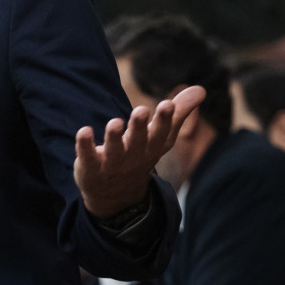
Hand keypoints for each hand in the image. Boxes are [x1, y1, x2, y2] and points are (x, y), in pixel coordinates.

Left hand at [74, 85, 205, 218]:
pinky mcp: (91, 168)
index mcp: (152, 147)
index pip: (161, 134)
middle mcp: (133, 155)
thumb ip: (178, 113)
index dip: (164, 120)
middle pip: (138, 141)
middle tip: (141, 110)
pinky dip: (85, 146)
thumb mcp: (160, 137)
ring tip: (115, 122)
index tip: (167, 104)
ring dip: (114, 136)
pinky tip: (84, 131)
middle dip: (140, 127)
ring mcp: (112, 163)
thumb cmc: (141, 155)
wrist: (116, 195)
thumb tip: (201, 89)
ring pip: (114, 150)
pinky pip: (87, 157)